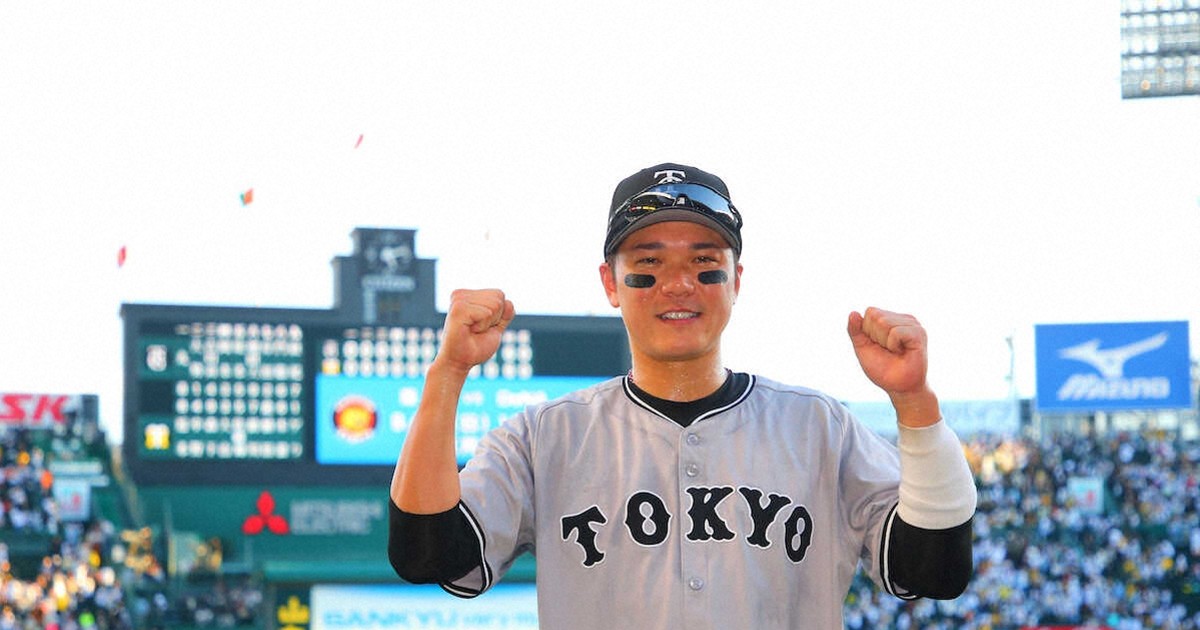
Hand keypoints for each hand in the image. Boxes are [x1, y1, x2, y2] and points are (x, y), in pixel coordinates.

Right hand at [437, 289, 515, 374]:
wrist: (459, 363)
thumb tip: (509, 302)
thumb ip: (504, 315)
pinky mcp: (458, 309)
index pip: (499, 295)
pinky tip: (469, 331)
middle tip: (477, 330)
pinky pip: (487, 313)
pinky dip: (483, 326)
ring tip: (472, 331)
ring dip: (488, 323)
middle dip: (495, 318)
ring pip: (495, 304)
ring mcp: (458, 300)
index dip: (498, 316)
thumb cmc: (475, 347)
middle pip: (499, 296)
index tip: (481, 327)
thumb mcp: (495, 328)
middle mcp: (462, 294)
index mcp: (468, 295)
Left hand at [847, 307, 938, 426]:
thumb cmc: (883, 369)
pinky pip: (895, 332)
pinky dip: (893, 345)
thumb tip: (853, 312)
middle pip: (875, 315)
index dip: (868, 332)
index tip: (879, 346)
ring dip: (885, 343)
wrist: (900, 388)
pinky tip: (902, 352)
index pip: (870, 312)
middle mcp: (903, 318)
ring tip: (896, 352)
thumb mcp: (863, 348)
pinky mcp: (919, 333)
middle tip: (888, 351)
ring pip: (884, 322)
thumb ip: (855, 331)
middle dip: (875, 337)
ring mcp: (913, 324)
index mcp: (890, 319)